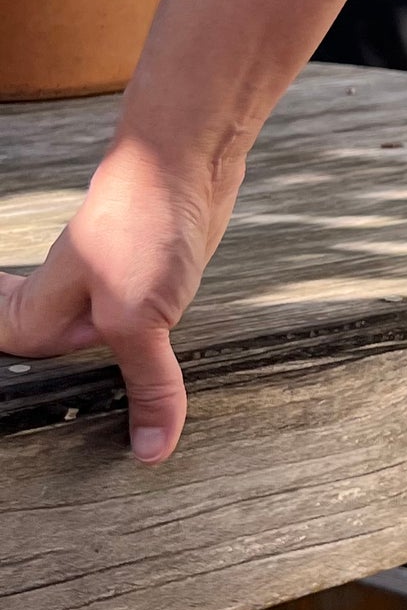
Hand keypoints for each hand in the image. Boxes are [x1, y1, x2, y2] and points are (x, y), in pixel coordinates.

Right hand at [0, 139, 240, 461]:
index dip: (9, 381)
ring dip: (103, 379)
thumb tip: (149, 452)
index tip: (32, 386)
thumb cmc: (140, 222)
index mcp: (39, 316)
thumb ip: (145, 386)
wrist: (186, 157)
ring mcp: (106, 294)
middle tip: (51, 439)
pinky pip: (138, 336)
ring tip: (116, 426)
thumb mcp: (137, 318)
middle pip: (42, 360)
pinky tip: (157, 383)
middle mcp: (65, 306)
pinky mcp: (147, 286)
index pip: (6, 353)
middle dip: (48, 388)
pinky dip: (146, 361)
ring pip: (92, 349)